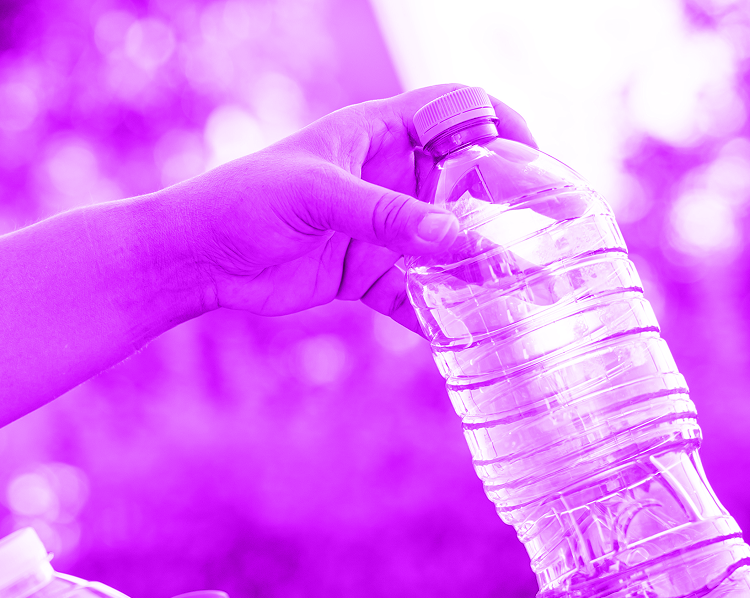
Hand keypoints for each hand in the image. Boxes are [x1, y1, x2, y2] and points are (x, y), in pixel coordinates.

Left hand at [168, 84, 536, 331]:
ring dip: (485, 269)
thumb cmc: (244, 200)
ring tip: (531, 293)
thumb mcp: (317, 197)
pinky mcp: (368, 274)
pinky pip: (418, 294)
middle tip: (553, 237)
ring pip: (448, 246)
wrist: (195, 257)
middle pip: (466, 184)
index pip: (457, 110)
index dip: (500, 126)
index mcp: (380, 132)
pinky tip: (473, 336)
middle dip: (508, 209)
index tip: (534, 161)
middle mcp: (390, 177)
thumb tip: (459, 240)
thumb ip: (386, 217)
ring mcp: (382, 228)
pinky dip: (442, 314)